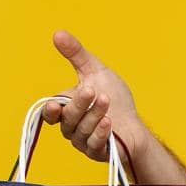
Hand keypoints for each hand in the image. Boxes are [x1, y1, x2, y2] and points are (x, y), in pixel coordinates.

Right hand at [42, 30, 147, 168]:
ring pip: (81, 130)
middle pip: (67, 119)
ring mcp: (83, 141)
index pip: (51, 112)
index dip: (50, 110)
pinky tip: (109, 122)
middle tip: (92, 90)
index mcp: (66, 109)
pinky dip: (100, 133)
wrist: (135, 123)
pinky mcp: (98, 152)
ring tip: (106, 100)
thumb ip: (76, 54)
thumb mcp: (95, 71)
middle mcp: (71, 127)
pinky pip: (94, 144)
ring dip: (94, 114)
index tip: (54, 104)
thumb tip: (57, 33)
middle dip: (79, 104)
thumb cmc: (114, 98)